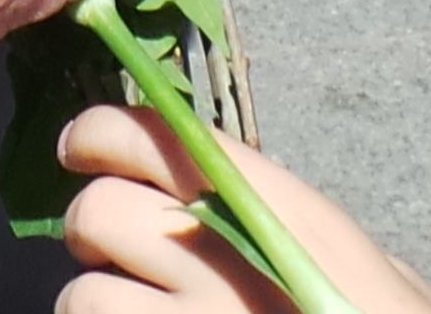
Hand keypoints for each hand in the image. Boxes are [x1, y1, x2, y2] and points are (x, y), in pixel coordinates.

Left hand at [57, 106, 430, 313]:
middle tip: (114, 249)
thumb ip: (281, 213)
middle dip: (94, 228)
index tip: (84, 147)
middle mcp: (222, 261)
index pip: (149, 137)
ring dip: (99, 303)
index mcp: (273, 209)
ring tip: (136, 312)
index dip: (99, 135)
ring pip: (84, 296)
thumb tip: (222, 179)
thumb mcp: (345, 253)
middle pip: (99, 211)